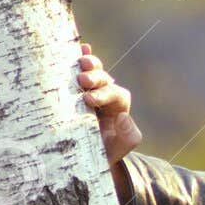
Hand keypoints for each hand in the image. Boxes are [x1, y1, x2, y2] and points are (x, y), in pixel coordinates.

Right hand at [76, 41, 141, 168]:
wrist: (82, 158)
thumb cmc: (102, 153)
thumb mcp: (119, 148)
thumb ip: (129, 136)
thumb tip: (124, 116)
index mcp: (118, 107)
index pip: (116, 94)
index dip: (104, 94)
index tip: (89, 100)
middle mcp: (105, 95)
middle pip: (105, 79)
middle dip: (95, 77)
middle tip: (83, 80)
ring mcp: (90, 90)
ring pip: (94, 71)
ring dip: (90, 64)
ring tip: (80, 62)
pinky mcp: (74, 89)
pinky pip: (81, 69)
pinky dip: (82, 56)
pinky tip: (81, 47)